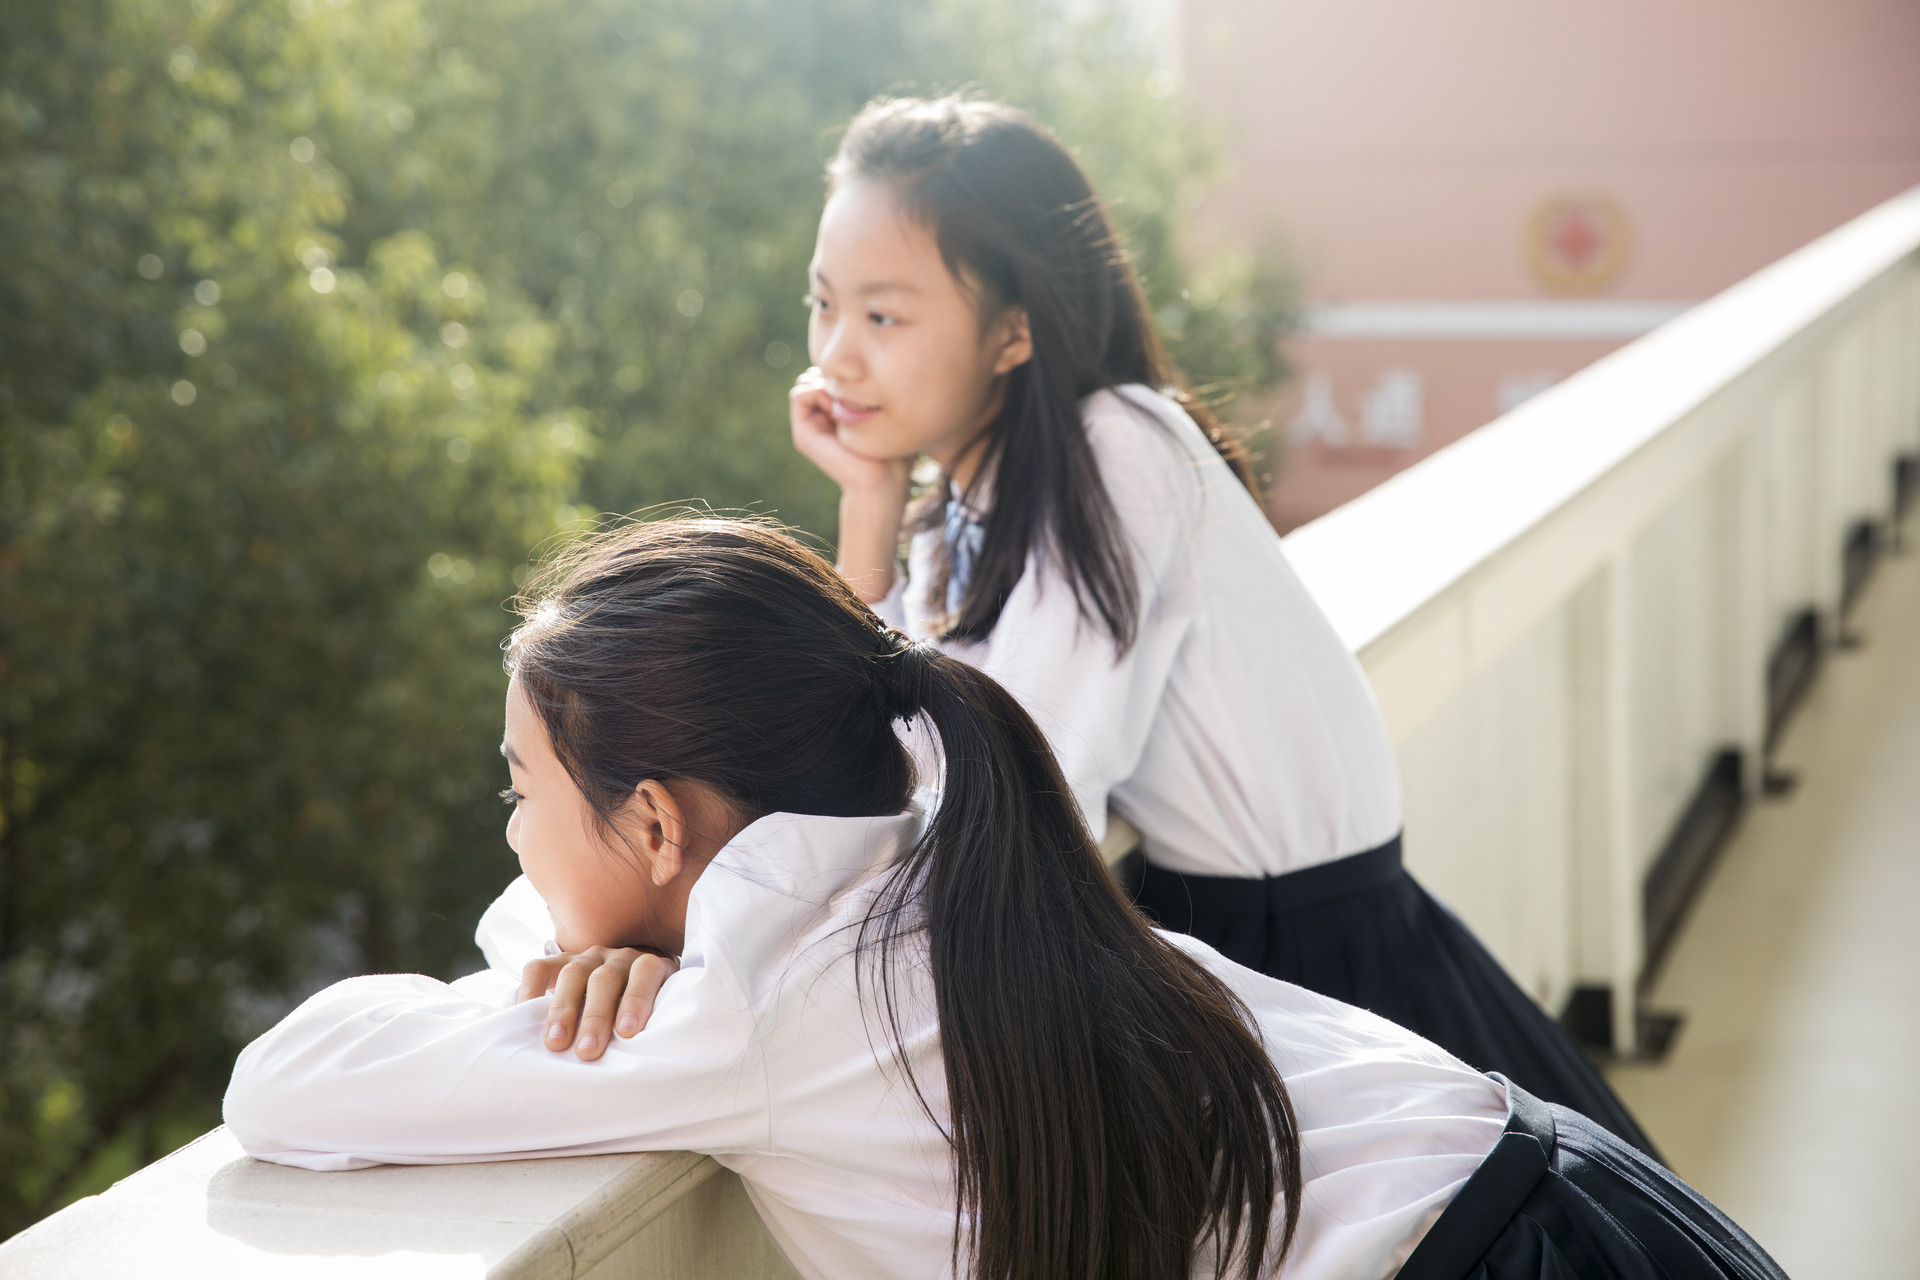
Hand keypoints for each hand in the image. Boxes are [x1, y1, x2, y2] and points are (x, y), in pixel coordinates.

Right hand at [518, 946, 679, 1061]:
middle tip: (587, 1052)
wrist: (625, 983)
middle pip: (605, 980)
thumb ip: (654, 1026)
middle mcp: (617, 958)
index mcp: (648, 966)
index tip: (627, 1033)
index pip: (645, 973)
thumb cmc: (643, 1013)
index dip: (637, 1000)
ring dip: (564, 1010)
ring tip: (556, 1044)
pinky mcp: (558, 961)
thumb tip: (644, 1062)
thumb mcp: (658, 1013)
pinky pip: (538, 968)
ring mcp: (586, 958)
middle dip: (595, 1017)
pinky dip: (530, 990)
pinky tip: (524, 1015)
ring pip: (573, 974)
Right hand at [789, 367, 911, 498]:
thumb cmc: (895, 452)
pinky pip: (798, 393)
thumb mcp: (888, 414)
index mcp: (838, 414)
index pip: (832, 374)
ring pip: (806, 380)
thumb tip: (863, 369)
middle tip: (856, 392)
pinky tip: (837, 406)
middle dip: (835, 375)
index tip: (868, 385)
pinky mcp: (802, 434)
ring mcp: (810, 426)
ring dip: (826, 382)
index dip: (847, 372)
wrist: (883, 483)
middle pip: (817, 374)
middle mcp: (821, 418)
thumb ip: (874, 392)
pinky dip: (816, 390)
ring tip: (847, 401)